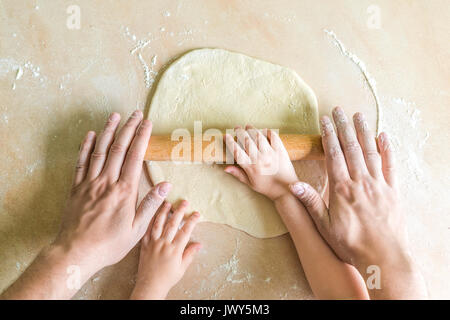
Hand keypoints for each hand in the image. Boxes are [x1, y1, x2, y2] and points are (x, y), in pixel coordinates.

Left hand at [54, 110, 170, 275]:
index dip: (142, 137)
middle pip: (118, 148)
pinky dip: (85, 147)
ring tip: (115, 116)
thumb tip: (165, 185)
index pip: (135, 157)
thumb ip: (150, 205)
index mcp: (124, 191)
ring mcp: (90, 183)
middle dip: (128, 128)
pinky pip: (81, 162)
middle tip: (136, 113)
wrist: (76, 252)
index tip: (147, 123)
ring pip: (99, 150)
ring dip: (108, 131)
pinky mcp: (76, 188)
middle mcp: (107, 182)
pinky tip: (89, 135)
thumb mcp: (137, 229)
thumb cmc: (109, 244)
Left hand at [130, 200, 200, 299]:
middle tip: (184, 201)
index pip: (185, 232)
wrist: (149, 286)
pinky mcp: (144, 245)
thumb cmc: (167, 278)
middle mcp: (164, 244)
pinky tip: (153, 213)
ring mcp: (153, 243)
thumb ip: (190, 254)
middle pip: (172, 224)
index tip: (197, 213)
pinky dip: (150, 220)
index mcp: (174, 250)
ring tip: (168, 202)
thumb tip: (199, 244)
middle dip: (179, 211)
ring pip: (158, 224)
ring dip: (163, 212)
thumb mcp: (182, 268)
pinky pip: (147, 230)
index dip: (192, 221)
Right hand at [223, 125, 297, 200]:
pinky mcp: (281, 150)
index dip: (230, 142)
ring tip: (248, 126)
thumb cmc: (267, 187)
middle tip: (237, 128)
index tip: (227, 136)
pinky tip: (263, 131)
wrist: (286, 189)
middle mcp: (260, 158)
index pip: (236, 151)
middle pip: (246, 140)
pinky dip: (268, 131)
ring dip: (252, 129)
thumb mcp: (250, 183)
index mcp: (250, 167)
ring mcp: (271, 153)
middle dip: (240, 132)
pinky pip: (273, 137)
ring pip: (258, 136)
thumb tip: (226, 168)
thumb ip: (238, 174)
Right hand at [289, 107, 426, 298]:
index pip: (333, 154)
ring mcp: (379, 185)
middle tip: (339, 110)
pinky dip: (387, 149)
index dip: (329, 134)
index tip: (325, 119)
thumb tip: (293, 185)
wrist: (383, 257)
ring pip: (370, 152)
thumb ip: (310, 202)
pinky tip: (383, 137)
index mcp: (342, 188)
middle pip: (351, 147)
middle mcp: (360, 182)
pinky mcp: (393, 191)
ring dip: (364, 132)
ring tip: (358, 116)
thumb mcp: (324, 225)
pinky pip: (391, 165)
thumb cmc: (351, 243)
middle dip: (344, 127)